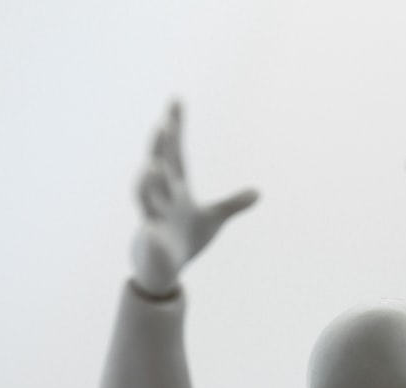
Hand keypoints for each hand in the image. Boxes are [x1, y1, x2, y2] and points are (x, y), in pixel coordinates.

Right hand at [131, 102, 257, 296]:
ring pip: (146, 196)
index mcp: (176, 188)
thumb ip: (233, 204)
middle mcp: (162, 197)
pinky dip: (152, 231)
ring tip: (153, 166)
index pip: (176, 152)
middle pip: (159, 166)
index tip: (177, 100)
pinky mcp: (152, 242)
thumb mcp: (213, 220)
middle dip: (160, 147)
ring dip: (149, 182)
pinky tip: (153, 229)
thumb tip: (259, 192)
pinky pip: (150, 235)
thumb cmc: (185, 240)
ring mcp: (154, 218)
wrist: (164, 270)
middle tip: (163, 123)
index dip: (176, 127)